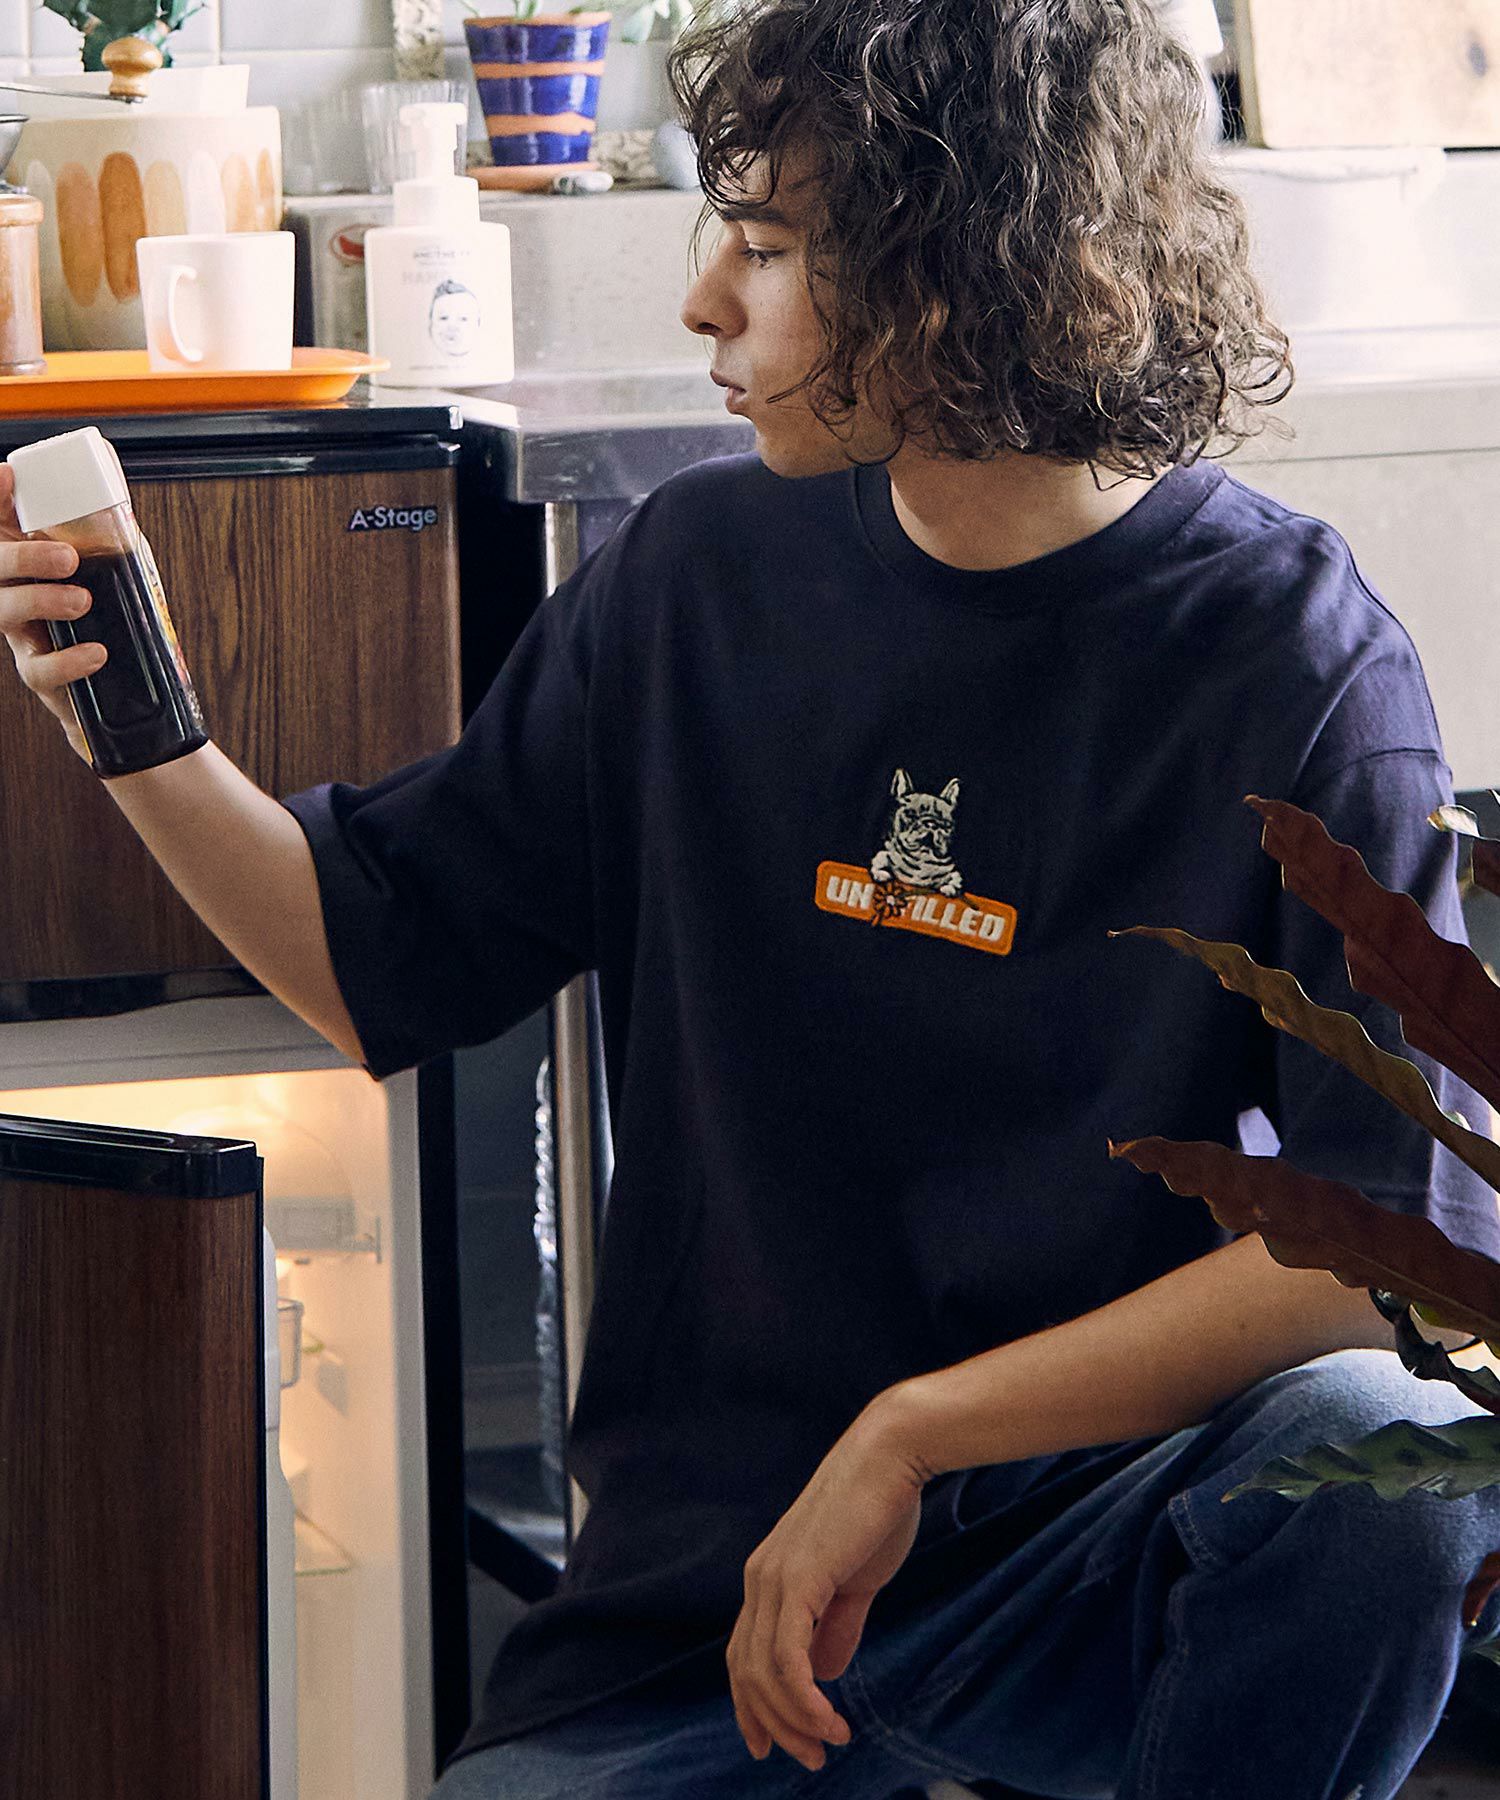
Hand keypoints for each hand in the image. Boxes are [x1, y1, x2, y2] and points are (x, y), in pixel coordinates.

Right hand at [0, 464, 100, 760]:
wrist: (125, 691)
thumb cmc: (110, 615)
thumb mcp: (114, 563)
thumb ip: (106, 524)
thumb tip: (107, 463)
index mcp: (25, 560)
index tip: (8, 477)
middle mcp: (12, 593)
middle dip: (23, 558)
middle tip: (69, 558)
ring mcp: (22, 635)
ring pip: (2, 613)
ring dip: (40, 602)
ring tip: (82, 601)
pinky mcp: (41, 676)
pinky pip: (37, 671)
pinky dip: (66, 662)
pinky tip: (96, 653)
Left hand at [728, 1398, 926, 1772]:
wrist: (892, 1455)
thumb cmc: (880, 1509)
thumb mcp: (857, 1578)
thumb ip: (838, 1623)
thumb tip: (824, 1672)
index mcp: (769, 1576)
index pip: (745, 1654)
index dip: (754, 1704)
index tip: (775, 1745)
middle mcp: (759, 1579)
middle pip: (747, 1671)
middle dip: (775, 1723)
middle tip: (811, 1759)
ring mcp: (773, 1578)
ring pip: (764, 1672)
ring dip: (794, 1719)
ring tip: (828, 1745)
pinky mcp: (797, 1579)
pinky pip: (787, 1658)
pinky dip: (804, 1699)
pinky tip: (829, 1718)